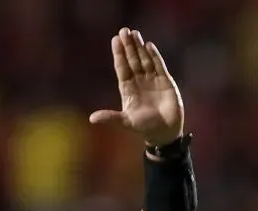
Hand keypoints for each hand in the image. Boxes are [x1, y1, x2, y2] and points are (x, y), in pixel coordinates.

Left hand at [89, 27, 183, 146]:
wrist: (164, 132)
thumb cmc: (144, 128)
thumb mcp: (125, 122)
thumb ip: (110, 117)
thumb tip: (91, 119)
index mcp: (128, 90)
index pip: (122, 68)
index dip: (119, 55)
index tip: (115, 41)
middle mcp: (139, 82)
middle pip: (132, 60)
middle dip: (128, 46)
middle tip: (123, 30)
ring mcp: (152, 80)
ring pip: (144, 60)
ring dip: (139, 47)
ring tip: (134, 33)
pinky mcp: (166, 81)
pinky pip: (159, 65)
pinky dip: (154, 56)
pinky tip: (148, 45)